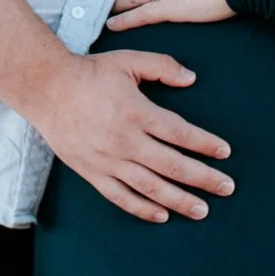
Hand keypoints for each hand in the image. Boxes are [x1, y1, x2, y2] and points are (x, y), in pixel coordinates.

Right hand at [25, 51, 233, 223]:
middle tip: (227, 188)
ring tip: (202, 210)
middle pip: (172, 165)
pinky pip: (121, 197)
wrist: (46, 89)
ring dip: (179, 200)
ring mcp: (108, 160)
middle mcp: (124, 140)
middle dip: (203, 178)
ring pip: (150, 187)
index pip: (180, 133)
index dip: (205, 144)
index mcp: (136, 112)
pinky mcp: (92, 172)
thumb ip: (162, 66)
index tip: (225, 153)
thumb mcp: (128, 60)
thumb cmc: (90, 73)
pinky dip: (143, 208)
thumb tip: (192, 79)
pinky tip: (162, 215)